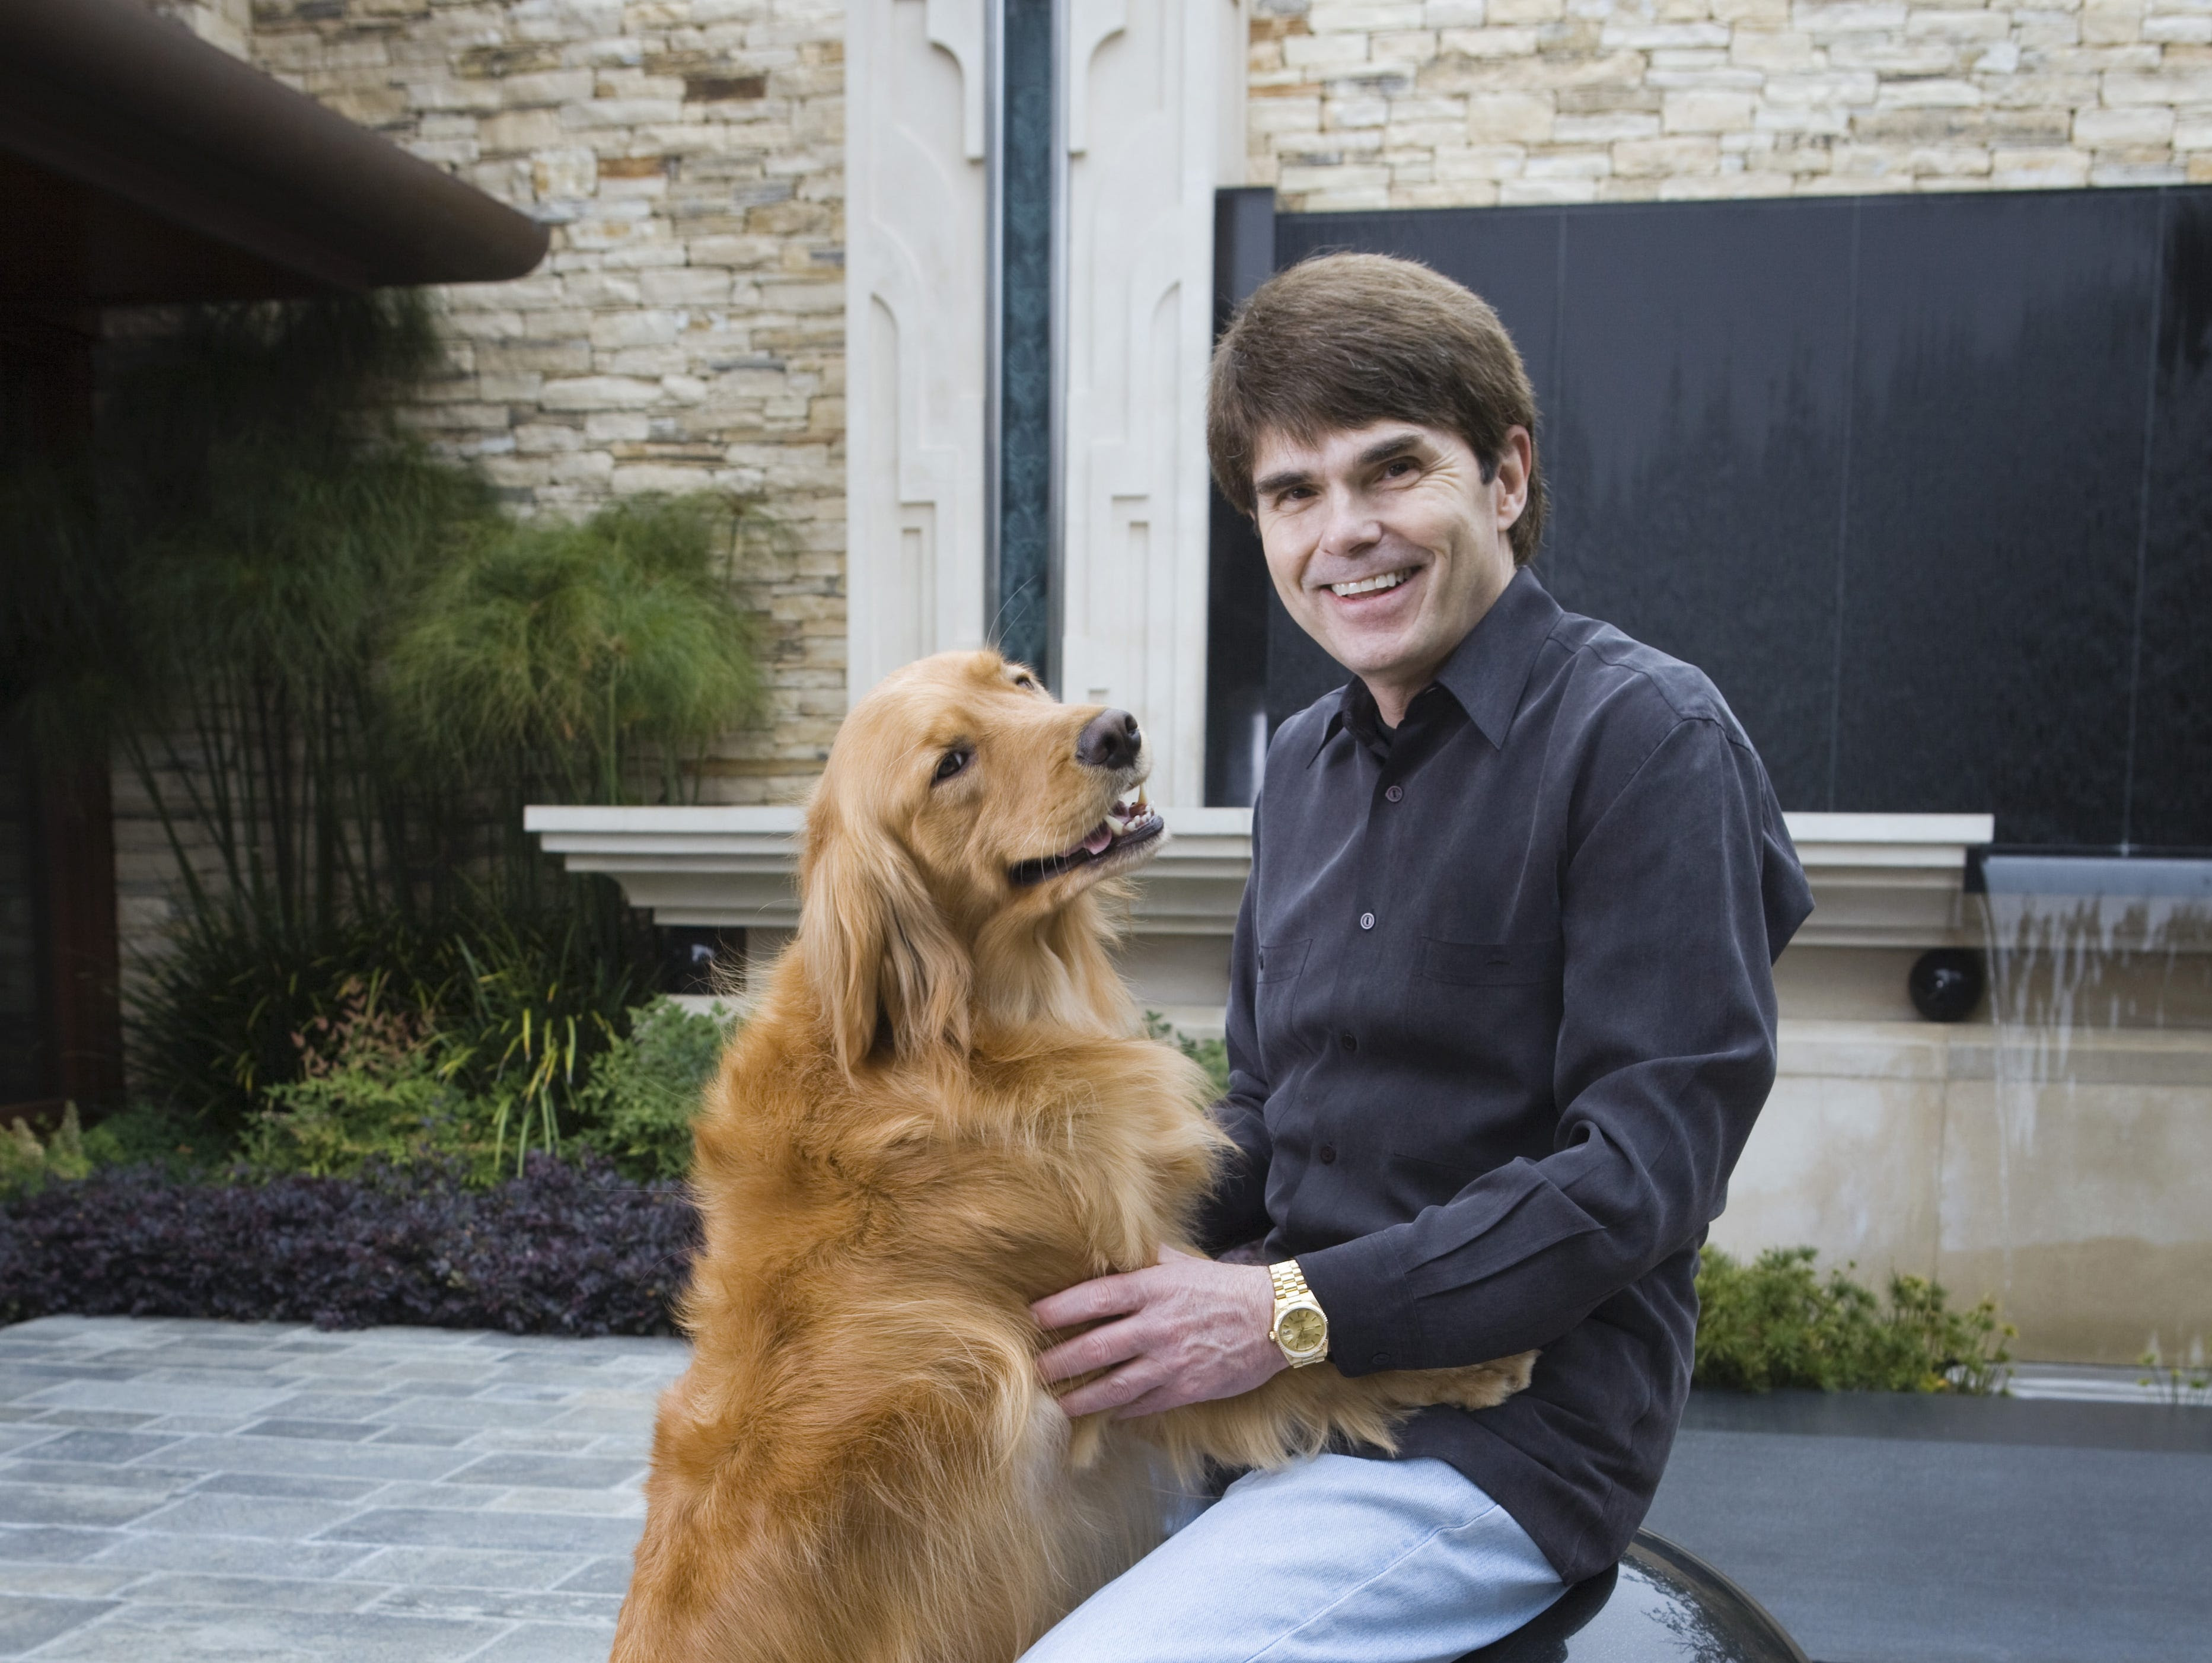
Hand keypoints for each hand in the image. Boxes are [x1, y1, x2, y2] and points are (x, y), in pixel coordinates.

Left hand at [1031, 1247, 1285, 1419]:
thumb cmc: (1221, 1287)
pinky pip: (1143, 1405)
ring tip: (1055, 1404)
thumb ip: (1140, 1259)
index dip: (1059, 1308)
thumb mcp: (1180, 1263)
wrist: (1275, 1318)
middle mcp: (1157, 1326)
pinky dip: (1119, 1411)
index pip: (1095, 1298)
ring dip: (1080, 1398)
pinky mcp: (1186, 1389)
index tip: (1032, 1316)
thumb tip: (1102, 1249)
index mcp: (1153, 1289)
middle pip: (1096, 1347)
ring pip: (1114, 1386)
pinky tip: (1101, 1415)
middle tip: (1031, 1370)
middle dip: (1059, 1361)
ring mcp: (1171, 1362)